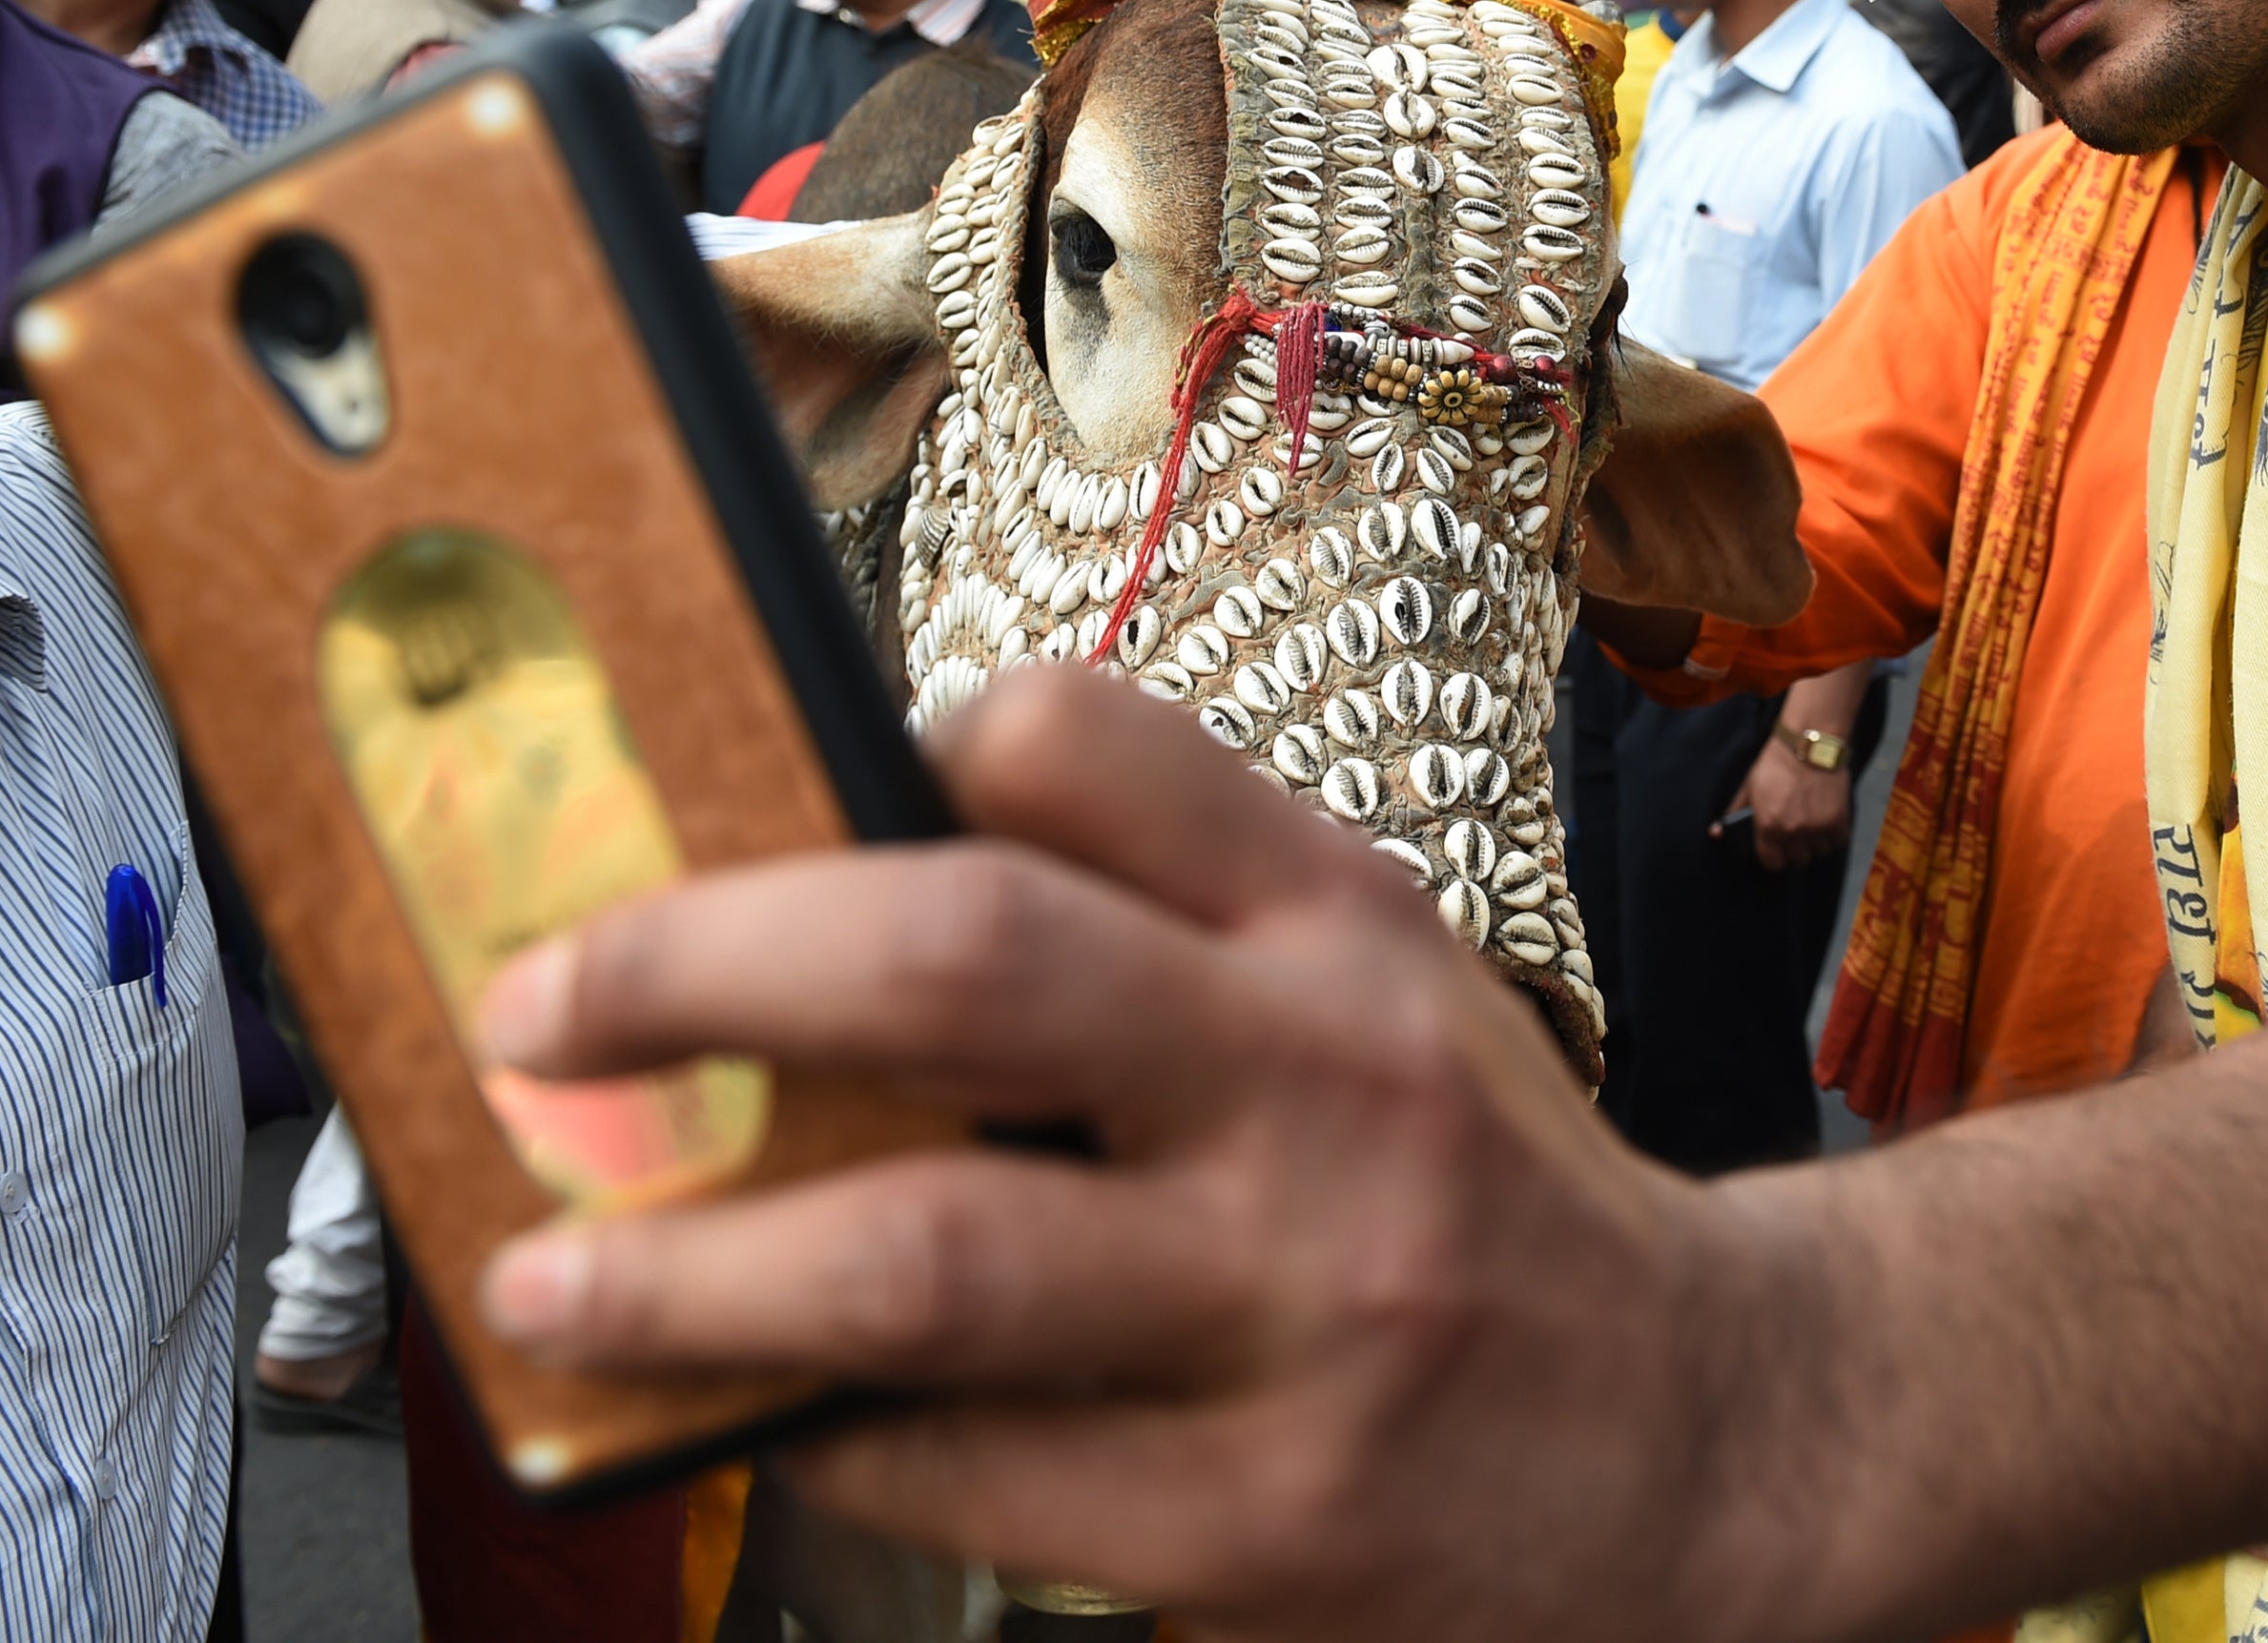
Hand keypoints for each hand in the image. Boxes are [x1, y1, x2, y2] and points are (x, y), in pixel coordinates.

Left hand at [472, 669, 1790, 1642]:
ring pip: (926, 1254)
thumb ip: (1164, 918)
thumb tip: (845, 881)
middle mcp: (1321, 1084)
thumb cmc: (1476, 1190)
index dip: (885, 751)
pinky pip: (965, 1473)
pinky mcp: (1264, 1525)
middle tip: (544, 1005)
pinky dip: (819, 1436)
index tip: (752, 813)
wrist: (1724, 1448)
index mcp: (1335, 925)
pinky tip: (755, 1415)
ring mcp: (1296, 1309)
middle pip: (962, 956)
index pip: (1081, 741)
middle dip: (699, 965)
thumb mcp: (1370, 991)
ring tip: (547, 1275)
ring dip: (689, 1269)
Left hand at [1737, 732, 1848, 872]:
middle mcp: (1792, 831)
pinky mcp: (1838, 819)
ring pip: (1819, 851)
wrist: (1808, 744)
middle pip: (1797, 860)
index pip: (1772, 863)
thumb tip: (1715, 833)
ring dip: (1816, 842)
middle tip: (1796, 834)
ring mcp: (1817, 827)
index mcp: (1767, 826)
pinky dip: (1835, 834)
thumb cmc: (1775, 765)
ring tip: (1812, 825)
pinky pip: (1838, 841)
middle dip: (1796, 849)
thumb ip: (1734, 812)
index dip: (1774, 859)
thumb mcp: (1749, 787)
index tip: (1777, 853)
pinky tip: (1827, 821)